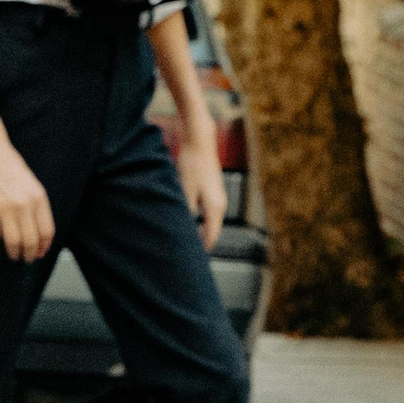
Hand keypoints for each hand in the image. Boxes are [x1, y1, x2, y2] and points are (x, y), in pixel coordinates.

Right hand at [0, 136, 54, 262]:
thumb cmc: (7, 164)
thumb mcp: (30, 183)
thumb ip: (35, 204)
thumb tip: (36, 230)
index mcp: (39, 197)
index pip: (47, 231)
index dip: (44, 247)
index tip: (40, 254)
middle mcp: (25, 204)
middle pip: (31, 241)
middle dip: (28, 254)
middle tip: (24, 258)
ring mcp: (6, 207)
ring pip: (13, 243)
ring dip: (13, 253)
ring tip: (10, 256)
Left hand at [177, 128, 225, 250]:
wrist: (199, 141)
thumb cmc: (192, 163)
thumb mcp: (184, 192)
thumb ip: (185, 213)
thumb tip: (183, 228)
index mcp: (215, 207)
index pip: (211, 237)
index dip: (202, 250)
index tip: (192, 261)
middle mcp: (220, 204)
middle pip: (212, 231)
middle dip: (200, 243)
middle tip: (187, 254)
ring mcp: (219, 197)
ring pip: (210, 222)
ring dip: (200, 231)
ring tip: (187, 241)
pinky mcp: (214, 190)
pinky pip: (209, 213)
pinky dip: (201, 221)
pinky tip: (189, 222)